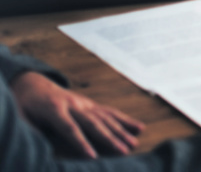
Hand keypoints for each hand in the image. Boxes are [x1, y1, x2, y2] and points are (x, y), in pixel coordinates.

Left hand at [9, 71, 142, 158]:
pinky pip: (110, 112)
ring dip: (121, 131)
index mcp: (55, 109)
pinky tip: (138, 126)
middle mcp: (74, 104)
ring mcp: (85, 103)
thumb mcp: (20, 117)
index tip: (93, 157)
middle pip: (94, 123)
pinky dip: (125, 120)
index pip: (70, 128)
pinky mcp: (91, 104)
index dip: (81, 143)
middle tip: (125, 151)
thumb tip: (36, 149)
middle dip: (110, 138)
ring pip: (105, 117)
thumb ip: (28, 131)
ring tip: (134, 143)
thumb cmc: (24, 106)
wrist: (33, 85)